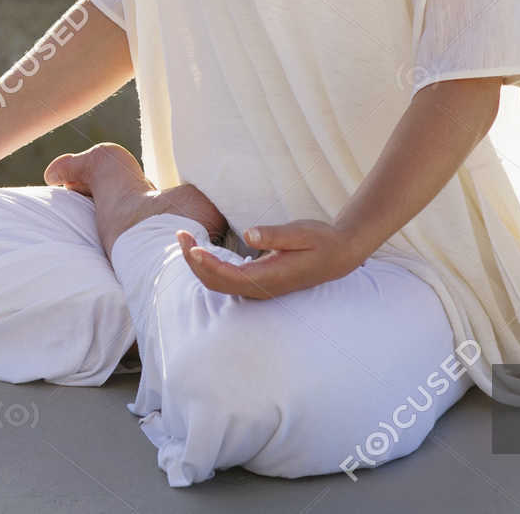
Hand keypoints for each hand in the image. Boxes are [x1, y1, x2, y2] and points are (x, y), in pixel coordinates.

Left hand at [174, 218, 365, 299]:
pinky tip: (201, 250)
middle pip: (217, 283)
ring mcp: (259, 288)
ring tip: (185, 240)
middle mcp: (261, 288)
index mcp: (270, 278)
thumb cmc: (321, 241)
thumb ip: (276, 235)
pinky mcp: (258, 282)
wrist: (339, 255)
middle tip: (180, 236)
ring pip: (219, 283)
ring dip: (199, 264)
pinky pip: (226, 279)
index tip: (192, 246)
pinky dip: (209, 266)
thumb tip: (250, 234)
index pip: (229, 277)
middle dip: (194, 262)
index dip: (207, 264)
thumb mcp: (302, 232)